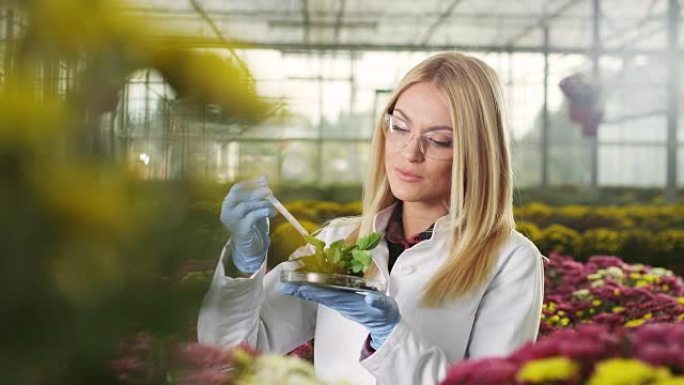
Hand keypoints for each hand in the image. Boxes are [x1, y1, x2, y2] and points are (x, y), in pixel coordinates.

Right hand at [220, 176, 275, 272]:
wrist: (249, 246)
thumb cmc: (251, 223)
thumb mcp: (254, 207)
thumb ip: (257, 195)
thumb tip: (265, 177)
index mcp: (228, 203)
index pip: (237, 188)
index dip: (251, 183)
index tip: (265, 179)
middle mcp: (227, 211)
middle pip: (238, 196)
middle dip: (255, 191)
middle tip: (269, 190)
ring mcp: (232, 221)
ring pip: (246, 206)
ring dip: (262, 202)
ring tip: (272, 204)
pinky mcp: (241, 230)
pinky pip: (252, 217)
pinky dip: (264, 212)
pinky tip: (272, 212)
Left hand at [280, 283, 399, 349]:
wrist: (387, 324)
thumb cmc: (385, 313)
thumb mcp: (385, 307)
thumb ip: (378, 302)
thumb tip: (370, 297)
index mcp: (348, 302)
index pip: (327, 295)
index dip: (313, 290)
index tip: (298, 287)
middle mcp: (341, 302)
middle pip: (318, 295)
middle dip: (302, 290)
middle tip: (285, 285)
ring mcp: (341, 302)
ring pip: (319, 294)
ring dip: (305, 289)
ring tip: (290, 285)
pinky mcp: (343, 300)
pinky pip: (325, 294)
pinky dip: (314, 289)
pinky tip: (306, 286)